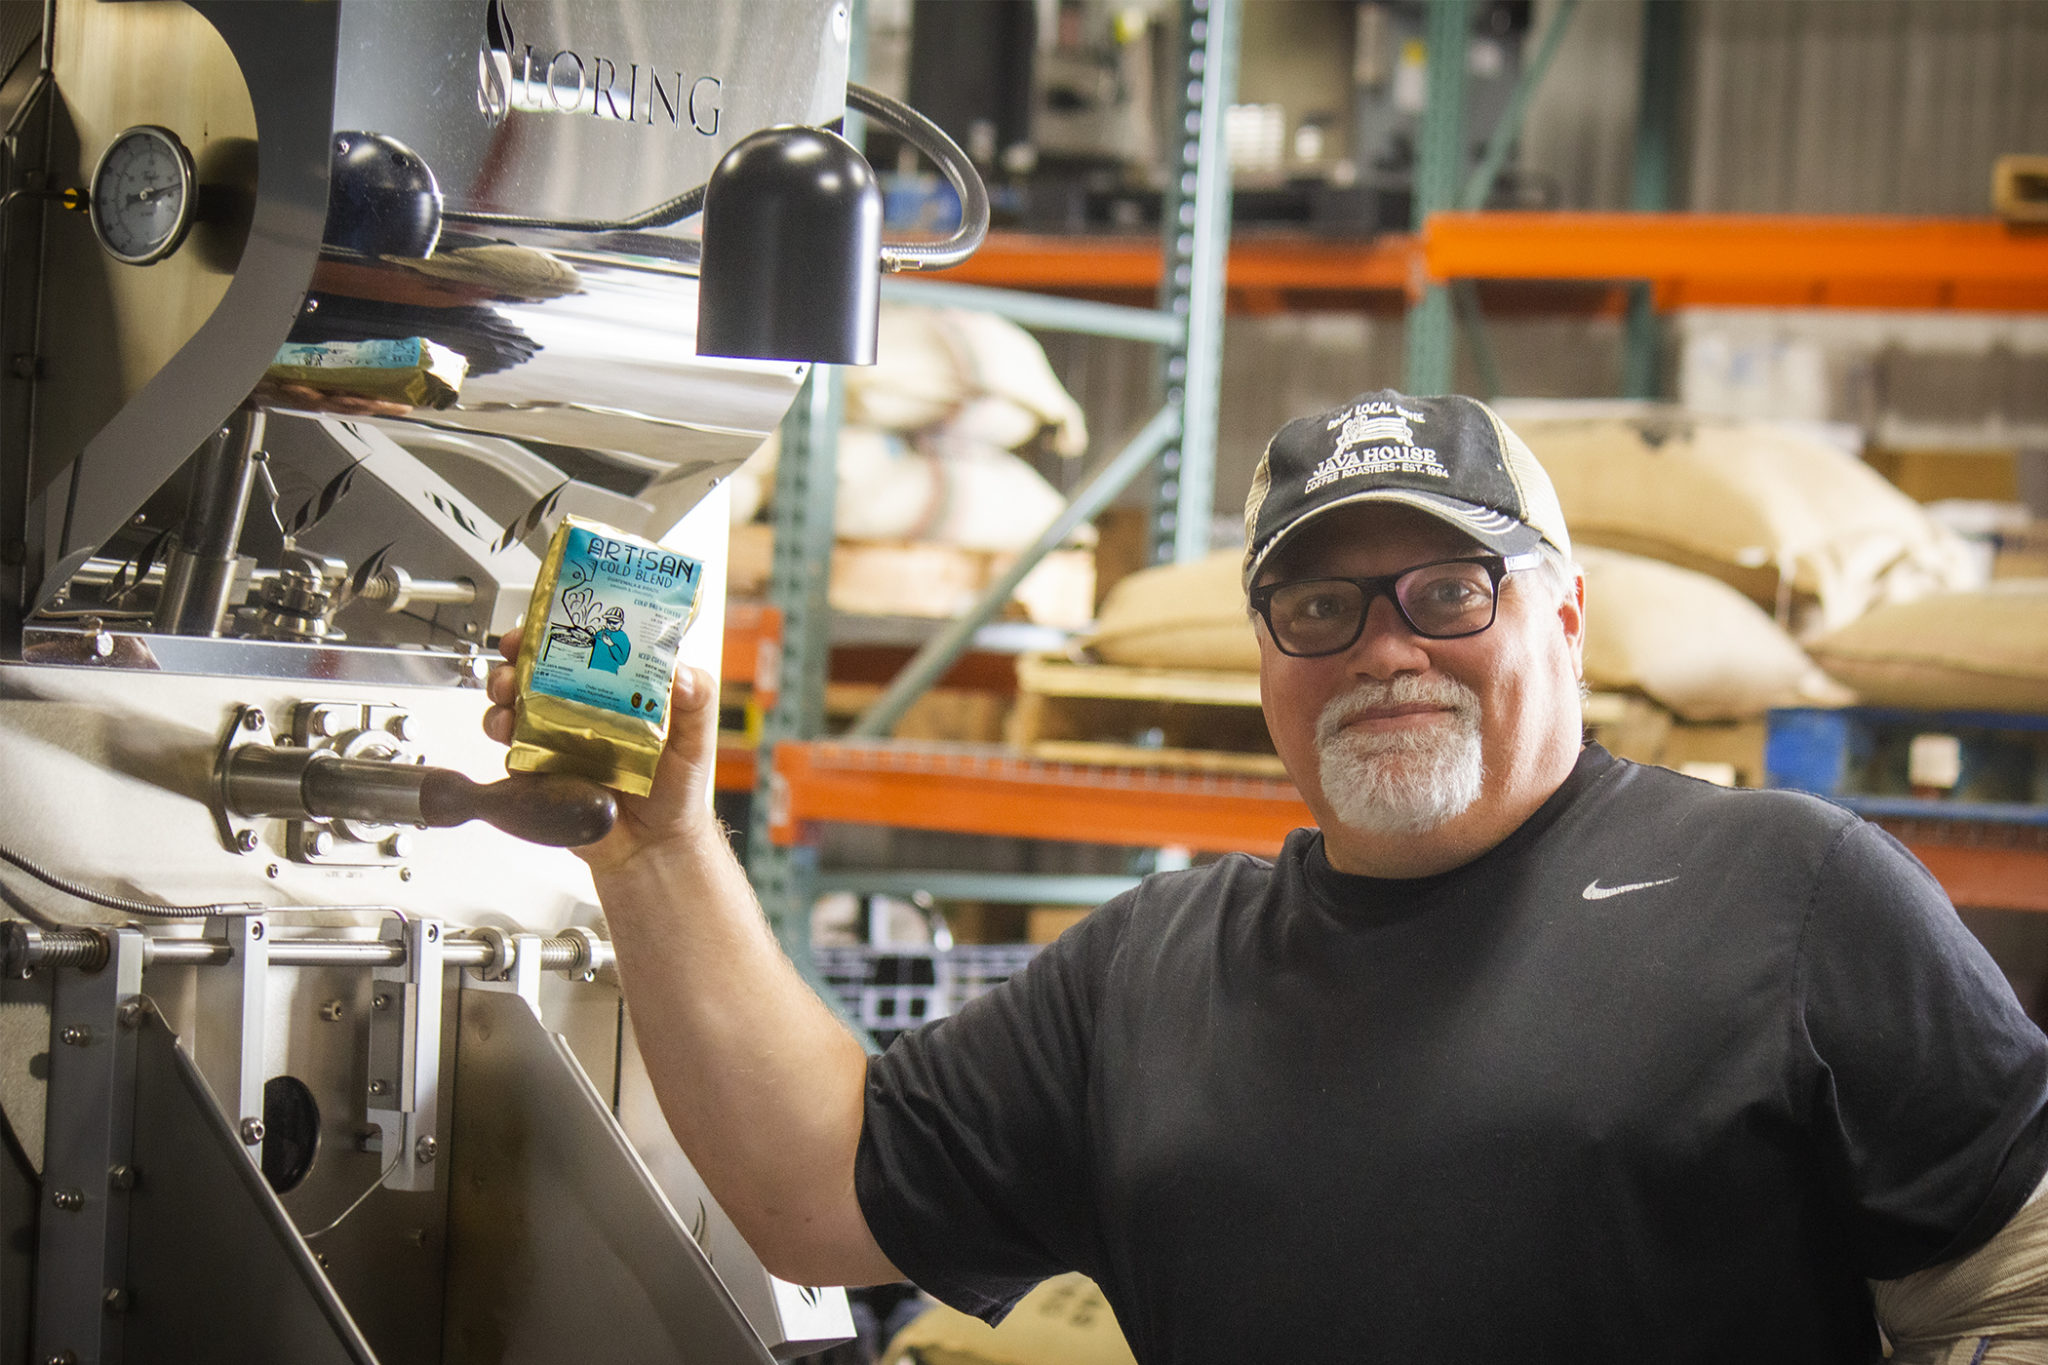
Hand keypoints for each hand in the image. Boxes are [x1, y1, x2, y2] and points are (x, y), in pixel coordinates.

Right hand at [483, 624, 721, 874]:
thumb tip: (682, 672)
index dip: (558, 630)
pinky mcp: (537, 770)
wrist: (652, 847)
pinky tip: (508, 735)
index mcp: (614, 692)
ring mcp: (554, 739)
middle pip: (535, 670)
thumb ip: (697, 701)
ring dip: (501, 693)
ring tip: (507, 698)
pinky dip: (500, 735)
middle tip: (513, 657)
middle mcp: (579, 709)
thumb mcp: (696, 739)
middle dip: (515, 657)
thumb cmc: (676, 791)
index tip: (544, 621)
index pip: (581, 648)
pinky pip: (508, 747)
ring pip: (513, 703)